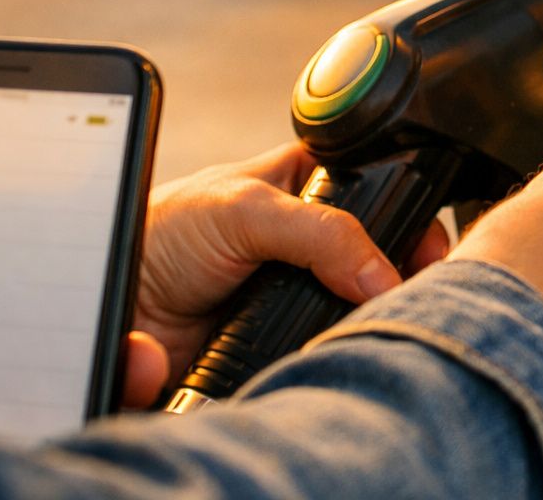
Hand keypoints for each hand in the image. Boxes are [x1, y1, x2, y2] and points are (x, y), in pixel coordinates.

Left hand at [118, 142, 450, 406]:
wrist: (110, 309)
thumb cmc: (160, 232)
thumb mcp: (245, 208)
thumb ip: (321, 231)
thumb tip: (380, 275)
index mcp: (309, 185)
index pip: (384, 192)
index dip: (413, 218)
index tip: (433, 248)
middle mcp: (311, 240)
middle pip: (381, 259)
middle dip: (395, 279)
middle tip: (407, 292)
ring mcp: (301, 293)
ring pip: (360, 312)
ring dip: (362, 322)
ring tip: (369, 326)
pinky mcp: (283, 343)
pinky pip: (325, 354)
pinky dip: (326, 356)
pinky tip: (320, 351)